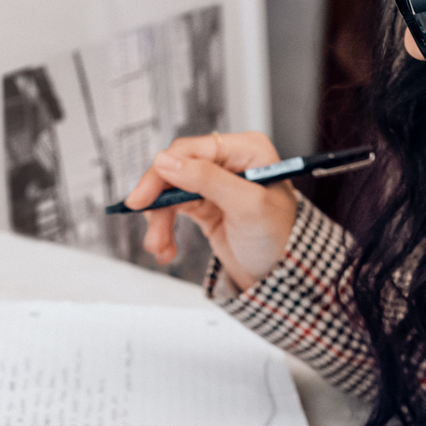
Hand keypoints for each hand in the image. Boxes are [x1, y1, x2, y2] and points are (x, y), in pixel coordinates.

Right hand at [125, 132, 297, 291]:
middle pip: (176, 169)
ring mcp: (215, 184)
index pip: (192, 150)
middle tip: (143, 218)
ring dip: (160, 222)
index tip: (144, 196)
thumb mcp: (247, 206)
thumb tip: (167, 161)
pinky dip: (165, 230)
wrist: (283, 275)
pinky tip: (166, 249)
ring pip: (170, 194)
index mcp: (246, 150)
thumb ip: (207, 180)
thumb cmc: (280, 238)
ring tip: (159, 247)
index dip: (165, 171)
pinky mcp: (205, 205)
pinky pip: (174, 211)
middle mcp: (229, 162)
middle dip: (159, 200)